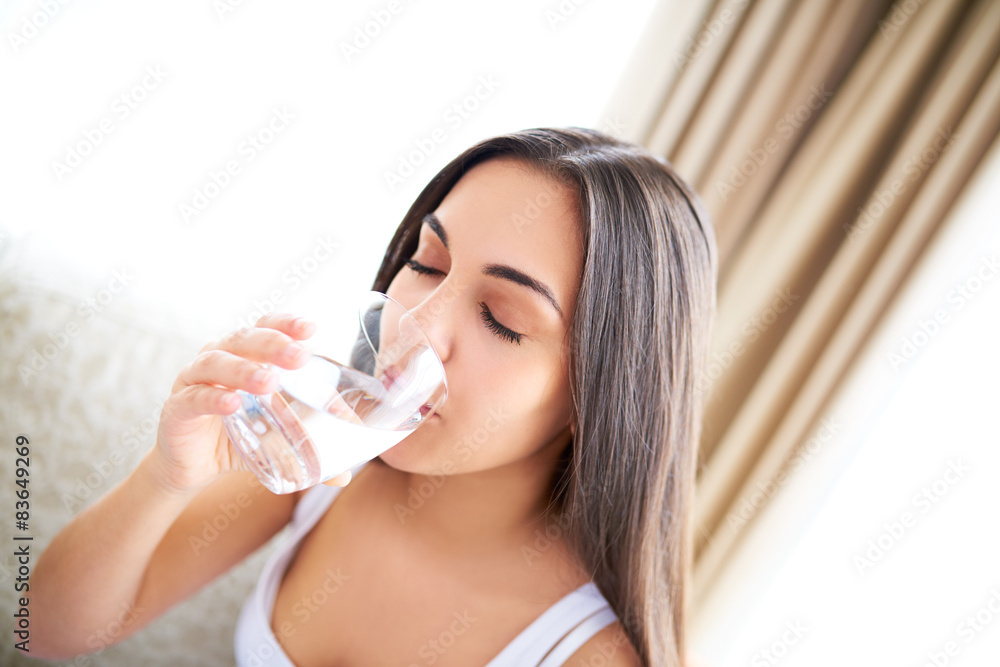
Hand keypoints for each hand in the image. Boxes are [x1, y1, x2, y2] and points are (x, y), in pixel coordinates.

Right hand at [147, 313, 318, 493]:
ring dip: (244, 370)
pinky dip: (213, 398)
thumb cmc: (239, 436)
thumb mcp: (277, 438)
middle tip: (299, 355)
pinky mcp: (177, 408)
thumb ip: (308, 448)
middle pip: (244, 339)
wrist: (193, 467)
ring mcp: (194, 380)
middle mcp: (218, 357)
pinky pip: (194, 398)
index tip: (310, 329)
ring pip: (217, 363)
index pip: (266, 327)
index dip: (286, 324)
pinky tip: (231, 404)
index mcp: (246, 354)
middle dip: (273, 344)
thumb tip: (344, 476)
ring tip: (269, 382)